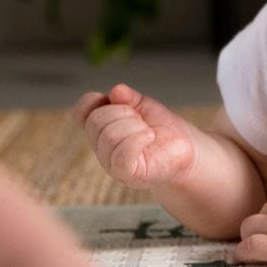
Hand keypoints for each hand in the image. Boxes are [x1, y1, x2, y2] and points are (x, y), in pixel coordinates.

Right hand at [75, 84, 197, 186]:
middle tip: (141, 120)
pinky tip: (150, 137)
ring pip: (109, 136)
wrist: (186, 151)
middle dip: (123, 112)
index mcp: (101, 130)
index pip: (81, 112)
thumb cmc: (163, 130)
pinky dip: (138, 140)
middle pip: (96, 121)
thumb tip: (117, 91)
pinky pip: (122, 156)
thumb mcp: (144, 106)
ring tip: (148, 132)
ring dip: (135, 127)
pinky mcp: (127, 175)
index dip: (93, 101)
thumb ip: (129, 98)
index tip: (116, 100)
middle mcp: (102, 149)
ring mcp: (112, 164)